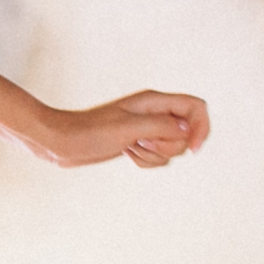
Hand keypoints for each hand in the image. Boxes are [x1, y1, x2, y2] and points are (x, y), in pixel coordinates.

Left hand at [33, 88, 210, 169]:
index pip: (196, 107)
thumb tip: (187, 129)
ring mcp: (146, 128)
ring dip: (154, 156)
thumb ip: (161, 126)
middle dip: (168, 146)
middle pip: (186, 133)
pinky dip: (146, 161)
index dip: (201, 128)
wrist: (61, 141)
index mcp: (154, 101)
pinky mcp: (138, 142)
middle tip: (141, 142)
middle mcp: (154, 113)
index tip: (192, 149)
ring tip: (130, 147)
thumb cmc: (89, 131)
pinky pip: (158, 158)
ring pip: (172, 149)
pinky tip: (127, 154)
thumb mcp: (128, 129)